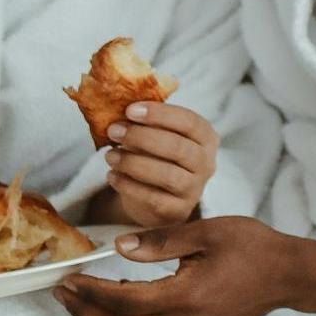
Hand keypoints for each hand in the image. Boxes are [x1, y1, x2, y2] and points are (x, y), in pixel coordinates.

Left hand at [55, 216, 295, 315]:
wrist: (289, 275)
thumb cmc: (251, 246)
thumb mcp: (206, 232)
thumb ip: (161, 241)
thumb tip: (119, 246)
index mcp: (186, 297)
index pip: (124, 300)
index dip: (91, 292)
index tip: (68, 277)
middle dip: (86, 315)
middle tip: (62, 293)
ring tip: (80, 299)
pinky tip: (118, 300)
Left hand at [100, 98, 218, 229]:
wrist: (156, 198)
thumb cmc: (155, 155)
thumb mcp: (156, 134)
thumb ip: (145, 120)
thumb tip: (117, 104)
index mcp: (206, 137)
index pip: (189, 121)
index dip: (160, 114)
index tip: (130, 110)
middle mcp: (207, 164)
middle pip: (178, 148)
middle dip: (142, 137)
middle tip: (113, 131)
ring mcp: (195, 190)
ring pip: (167, 175)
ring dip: (133, 163)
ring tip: (109, 156)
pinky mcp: (178, 211)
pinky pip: (153, 198)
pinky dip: (129, 185)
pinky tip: (112, 176)